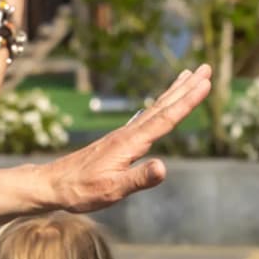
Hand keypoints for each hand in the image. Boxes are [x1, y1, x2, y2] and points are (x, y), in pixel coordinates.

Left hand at [45, 66, 211, 212]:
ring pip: (154, 108)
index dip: (187, 101)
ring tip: (188, 75)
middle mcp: (128, 134)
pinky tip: (160, 105)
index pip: (165, 119)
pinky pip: (144, 117)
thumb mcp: (112, 190)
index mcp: (130, 143)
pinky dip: (158, 106)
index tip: (205, 83)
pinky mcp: (117, 140)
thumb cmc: (80, 190)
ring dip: (173, 92)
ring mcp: (122, 135)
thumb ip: (138, 179)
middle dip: (186, 88)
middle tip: (206, 68)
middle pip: (162, 106)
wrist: (52, 185)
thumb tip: (164, 167)